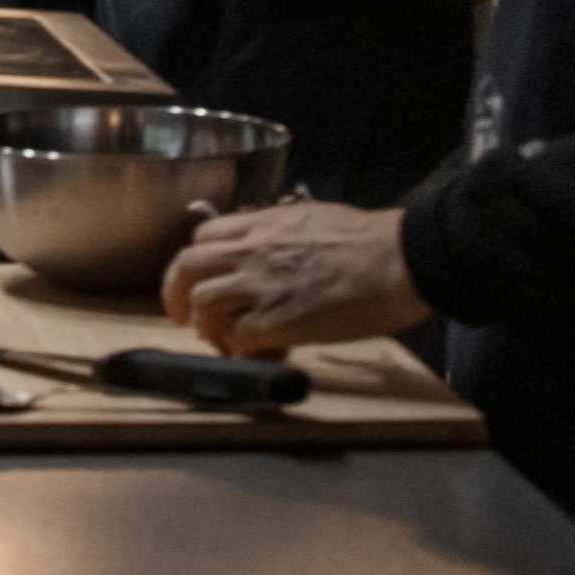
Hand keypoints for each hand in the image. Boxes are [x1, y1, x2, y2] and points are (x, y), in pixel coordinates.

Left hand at [163, 201, 427, 353]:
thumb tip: (278, 252)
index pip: (203, 237)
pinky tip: (260, 355)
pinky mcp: (279, 320)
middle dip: (175, 294)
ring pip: (204, 304)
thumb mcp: (311, 219)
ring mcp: (261, 286)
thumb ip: (282, 234)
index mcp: (260, 224)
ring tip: (226, 342)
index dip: (198, 262)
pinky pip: (238, 338)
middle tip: (182, 317)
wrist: (398, 259)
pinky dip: (241, 351)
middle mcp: (251, 251)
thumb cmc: (370, 240)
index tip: (203, 279)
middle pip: (187, 268)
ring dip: (209, 326)